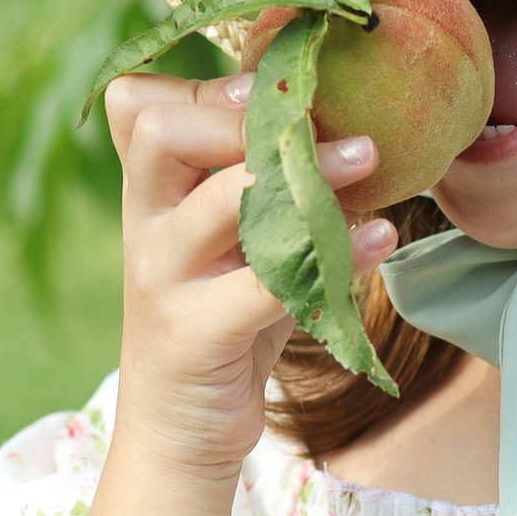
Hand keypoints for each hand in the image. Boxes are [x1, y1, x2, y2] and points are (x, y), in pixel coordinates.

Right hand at [103, 72, 396, 482]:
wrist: (182, 429)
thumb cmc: (222, 318)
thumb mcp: (232, 241)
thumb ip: (263, 183)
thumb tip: (348, 114)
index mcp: (149, 193)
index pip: (137, 104)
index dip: (202, 86)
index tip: (268, 90)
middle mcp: (145, 227)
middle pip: (161, 133)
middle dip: (244, 115)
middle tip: (316, 119)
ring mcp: (164, 281)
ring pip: (221, 201)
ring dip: (306, 173)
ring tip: (369, 158)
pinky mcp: (195, 335)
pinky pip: (269, 282)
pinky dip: (337, 253)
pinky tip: (379, 237)